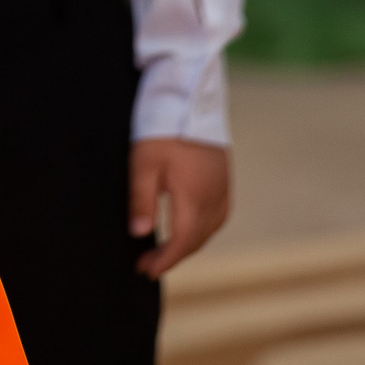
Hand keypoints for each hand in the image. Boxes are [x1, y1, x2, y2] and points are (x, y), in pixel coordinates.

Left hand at [130, 137, 229, 279]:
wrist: (189, 94)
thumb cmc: (163, 127)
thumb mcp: (143, 163)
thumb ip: (142, 200)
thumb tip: (140, 234)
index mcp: (195, 195)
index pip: (183, 241)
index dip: (165, 259)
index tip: (146, 270)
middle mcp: (215, 195)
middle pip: (198, 238)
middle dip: (174, 255)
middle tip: (148, 263)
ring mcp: (223, 185)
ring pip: (210, 228)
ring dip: (190, 243)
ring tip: (166, 250)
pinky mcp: (224, 176)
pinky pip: (219, 214)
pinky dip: (203, 229)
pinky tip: (190, 227)